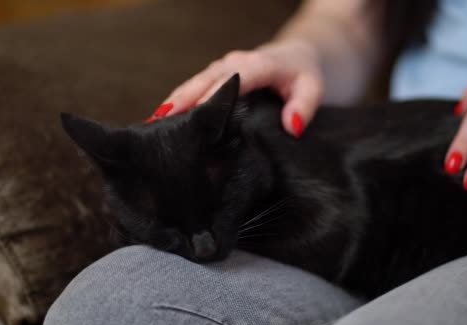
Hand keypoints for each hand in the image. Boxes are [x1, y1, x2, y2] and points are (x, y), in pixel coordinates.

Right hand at [151, 40, 323, 137]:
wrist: (299, 56)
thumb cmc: (305, 74)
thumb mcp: (314, 88)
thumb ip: (304, 106)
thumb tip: (291, 127)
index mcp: (257, 65)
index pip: (229, 81)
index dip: (209, 97)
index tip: (190, 114)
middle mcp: (234, 64)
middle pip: (202, 82)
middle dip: (179, 101)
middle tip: (157, 123)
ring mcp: (222, 69)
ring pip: (193, 85)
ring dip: (174, 102)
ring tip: (152, 126)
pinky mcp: (216, 77)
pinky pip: (195, 89)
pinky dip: (178, 103)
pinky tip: (163, 121)